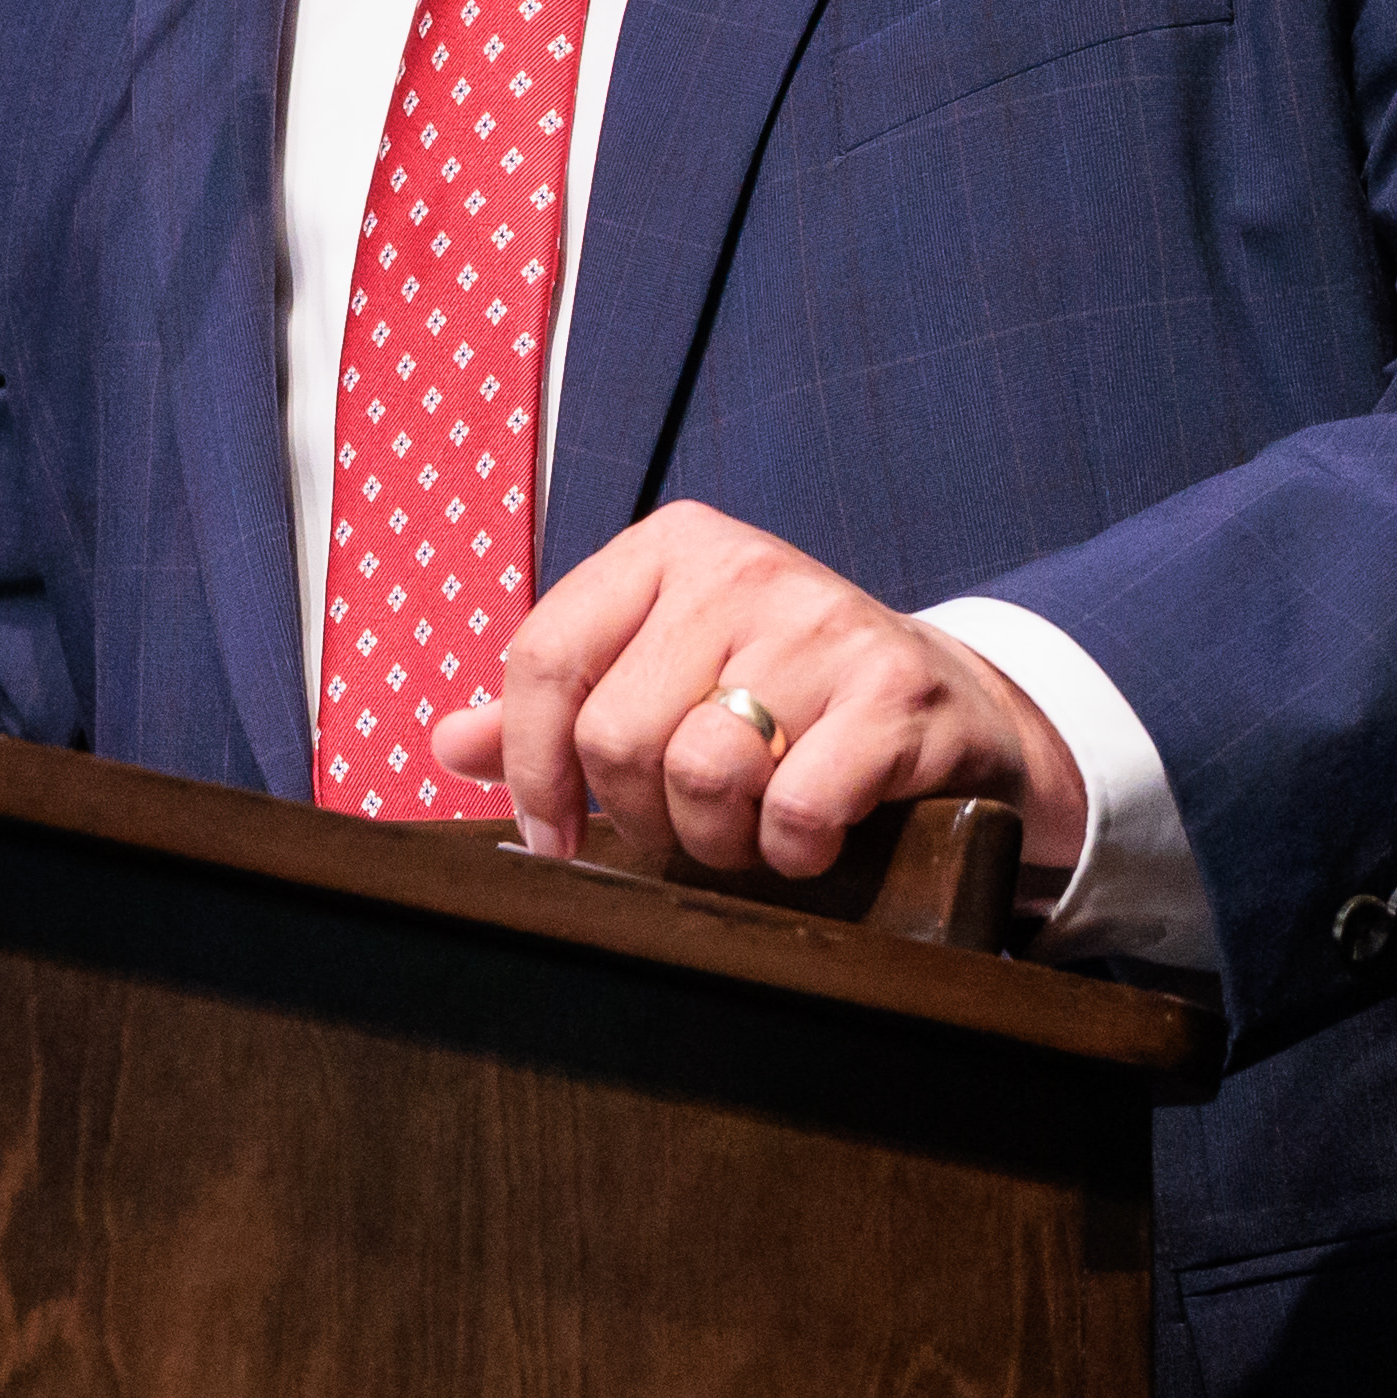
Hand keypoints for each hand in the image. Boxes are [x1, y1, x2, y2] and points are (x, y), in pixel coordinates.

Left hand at [432, 499, 1091, 886]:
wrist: (949, 712)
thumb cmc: (786, 703)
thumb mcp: (668, 679)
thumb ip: (556, 709)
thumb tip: (447, 742)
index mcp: (672, 547)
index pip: (543, 659)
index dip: (531, 772)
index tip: (555, 837)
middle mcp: (744, 565)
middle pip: (616, 736)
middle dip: (645, 816)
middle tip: (695, 822)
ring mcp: (825, 622)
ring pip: (699, 774)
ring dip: (721, 839)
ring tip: (754, 826)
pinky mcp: (896, 691)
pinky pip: (794, 808)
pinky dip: (795, 850)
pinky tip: (816, 834)